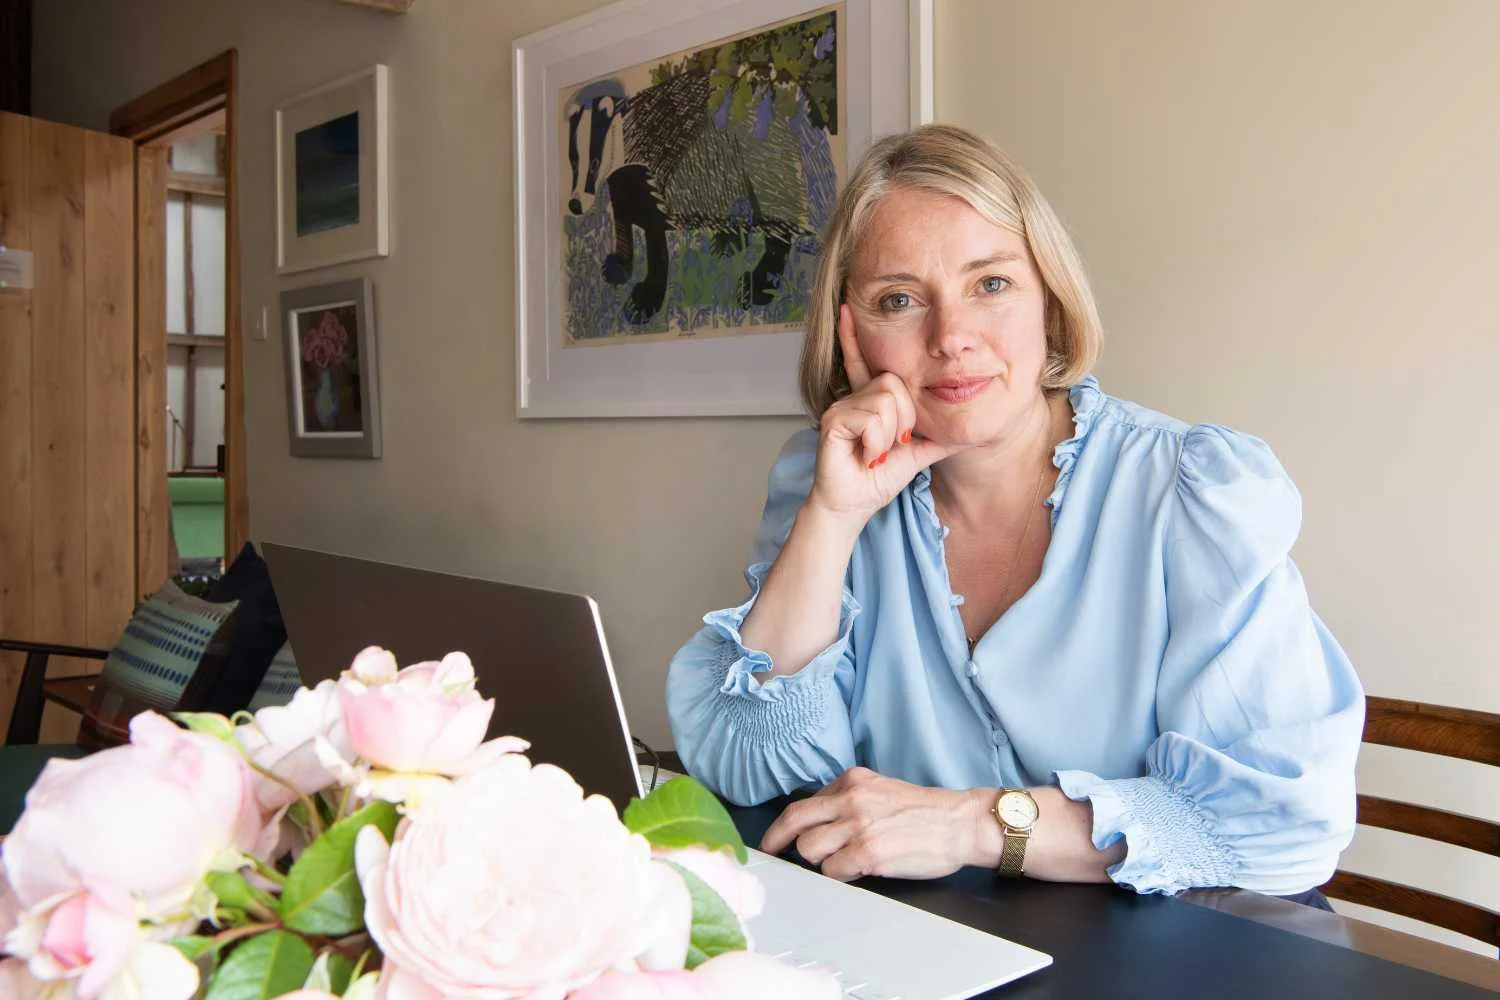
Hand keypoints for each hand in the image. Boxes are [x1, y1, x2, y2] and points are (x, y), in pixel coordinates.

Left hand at [759, 767, 996, 881]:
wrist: (960, 823)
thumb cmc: (925, 813)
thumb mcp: (881, 790)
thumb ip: (849, 799)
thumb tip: (819, 820)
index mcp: (852, 780)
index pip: (805, 803)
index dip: (786, 824)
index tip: (775, 837)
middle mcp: (850, 799)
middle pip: (795, 820)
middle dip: (777, 840)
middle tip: (771, 853)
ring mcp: (857, 826)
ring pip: (810, 848)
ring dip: (820, 861)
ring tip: (843, 861)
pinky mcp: (867, 853)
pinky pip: (833, 871)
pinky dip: (841, 875)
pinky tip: (860, 870)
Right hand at [806, 305, 963, 523]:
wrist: (854, 504)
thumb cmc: (877, 480)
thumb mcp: (918, 453)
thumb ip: (939, 438)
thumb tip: (969, 432)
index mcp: (871, 401)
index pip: (865, 362)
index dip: (855, 337)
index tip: (848, 310)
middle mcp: (854, 398)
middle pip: (895, 382)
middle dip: (903, 419)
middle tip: (892, 445)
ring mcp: (842, 407)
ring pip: (886, 401)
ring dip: (890, 435)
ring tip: (877, 453)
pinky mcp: (833, 420)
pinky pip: (871, 418)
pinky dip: (877, 443)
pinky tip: (867, 456)